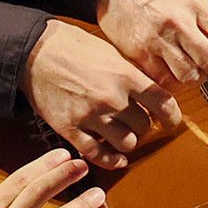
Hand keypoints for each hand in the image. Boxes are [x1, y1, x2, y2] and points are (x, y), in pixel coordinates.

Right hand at [28, 20, 182, 171]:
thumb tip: (155, 93)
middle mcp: (112, 98)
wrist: (35, 52)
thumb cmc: (73, 47)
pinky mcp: (71, 129)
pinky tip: (117, 159)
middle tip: (138, 121)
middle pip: (145, 127)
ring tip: (124, 134)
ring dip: (128, 141)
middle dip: (144, 126)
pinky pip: (98, 155)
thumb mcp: (112, 53)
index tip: (172, 122)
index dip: (172, 117)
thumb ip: (133, 75)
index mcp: (125, 76)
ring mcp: (91, 116)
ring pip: (126, 144)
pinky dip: (111, 160)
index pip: (163, 104)